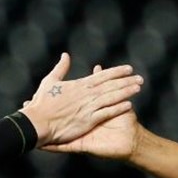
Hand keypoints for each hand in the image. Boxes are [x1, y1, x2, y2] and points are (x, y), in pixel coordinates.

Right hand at [20, 54, 142, 147]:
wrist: (37, 122)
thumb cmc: (42, 102)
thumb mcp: (50, 81)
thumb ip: (61, 68)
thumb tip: (66, 55)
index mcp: (79, 85)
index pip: (102, 76)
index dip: (116, 72)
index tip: (129, 69)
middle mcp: (87, 94)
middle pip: (111, 85)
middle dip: (126, 81)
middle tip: (140, 78)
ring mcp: (88, 107)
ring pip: (112, 97)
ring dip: (126, 92)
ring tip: (138, 88)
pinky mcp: (88, 120)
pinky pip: (107, 113)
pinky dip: (118, 108)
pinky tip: (129, 105)